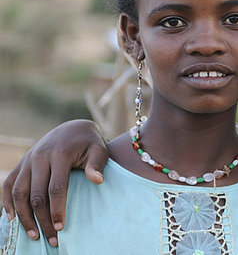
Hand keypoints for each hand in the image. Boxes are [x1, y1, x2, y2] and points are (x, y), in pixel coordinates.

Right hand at [2, 119, 107, 246]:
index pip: (55, 188)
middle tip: (51, 238)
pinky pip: (8, 185)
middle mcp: (39, 157)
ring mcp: (28, 160)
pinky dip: (7, 202)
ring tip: (34, 234)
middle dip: (42, 219)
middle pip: (36, 194)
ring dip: (24, 216)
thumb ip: (97, 165)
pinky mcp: (21, 164)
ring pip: (19, 192)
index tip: (61, 227)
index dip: (57, 209)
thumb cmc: (89, 143)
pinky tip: (13, 219)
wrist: (73, 129)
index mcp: (59, 154)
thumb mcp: (99, 150)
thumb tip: (97, 181)